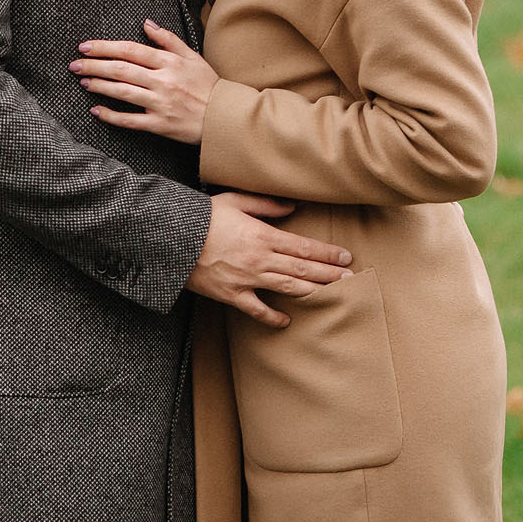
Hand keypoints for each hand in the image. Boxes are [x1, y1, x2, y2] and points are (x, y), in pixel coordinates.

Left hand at [72, 20, 217, 144]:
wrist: (225, 118)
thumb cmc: (208, 86)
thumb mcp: (192, 57)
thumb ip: (168, 40)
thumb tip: (146, 23)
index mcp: (169, 62)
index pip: (130, 50)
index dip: (105, 47)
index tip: (85, 46)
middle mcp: (163, 81)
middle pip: (121, 69)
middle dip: (94, 65)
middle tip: (74, 64)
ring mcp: (160, 104)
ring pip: (123, 92)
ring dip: (99, 86)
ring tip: (83, 81)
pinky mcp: (160, 125)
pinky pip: (130, 120)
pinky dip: (111, 115)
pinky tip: (96, 110)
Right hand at [184, 192, 351, 328]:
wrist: (170, 239)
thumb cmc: (202, 217)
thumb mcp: (234, 200)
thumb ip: (266, 204)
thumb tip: (292, 208)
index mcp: (262, 235)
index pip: (303, 247)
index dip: (326, 253)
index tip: (345, 258)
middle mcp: (259, 259)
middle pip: (302, 270)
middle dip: (330, 275)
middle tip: (352, 280)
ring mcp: (246, 280)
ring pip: (288, 289)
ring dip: (314, 293)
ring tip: (335, 296)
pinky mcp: (231, 295)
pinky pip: (256, 310)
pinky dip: (272, 317)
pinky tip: (287, 321)